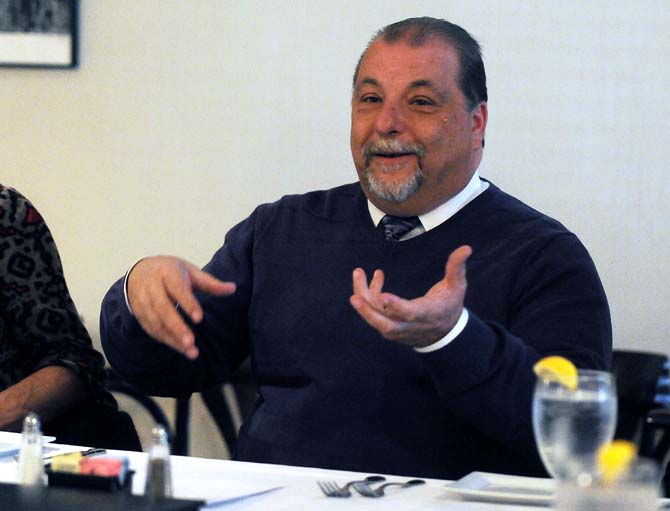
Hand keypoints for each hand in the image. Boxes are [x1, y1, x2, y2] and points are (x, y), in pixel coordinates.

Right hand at [127, 256, 235, 358]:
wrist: (138, 271)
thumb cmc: (169, 271)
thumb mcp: (190, 271)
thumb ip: (211, 283)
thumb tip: (233, 288)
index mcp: (167, 273)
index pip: (177, 289)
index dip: (188, 304)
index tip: (199, 319)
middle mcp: (152, 287)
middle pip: (163, 309)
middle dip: (177, 327)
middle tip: (191, 342)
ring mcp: (143, 301)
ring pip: (156, 322)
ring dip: (172, 338)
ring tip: (190, 351)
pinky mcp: (139, 314)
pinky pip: (152, 329)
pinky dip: (166, 340)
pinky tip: (181, 348)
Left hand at [349, 245, 471, 347]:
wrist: (443, 334)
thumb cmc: (449, 305)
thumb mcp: (456, 287)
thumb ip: (456, 268)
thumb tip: (466, 248)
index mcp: (427, 314)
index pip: (410, 313)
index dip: (396, 306)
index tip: (383, 296)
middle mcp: (409, 325)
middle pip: (385, 324)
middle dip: (368, 312)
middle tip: (354, 298)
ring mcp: (397, 329)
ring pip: (375, 318)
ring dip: (363, 298)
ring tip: (358, 273)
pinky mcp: (389, 327)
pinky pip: (375, 314)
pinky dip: (369, 297)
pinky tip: (374, 277)